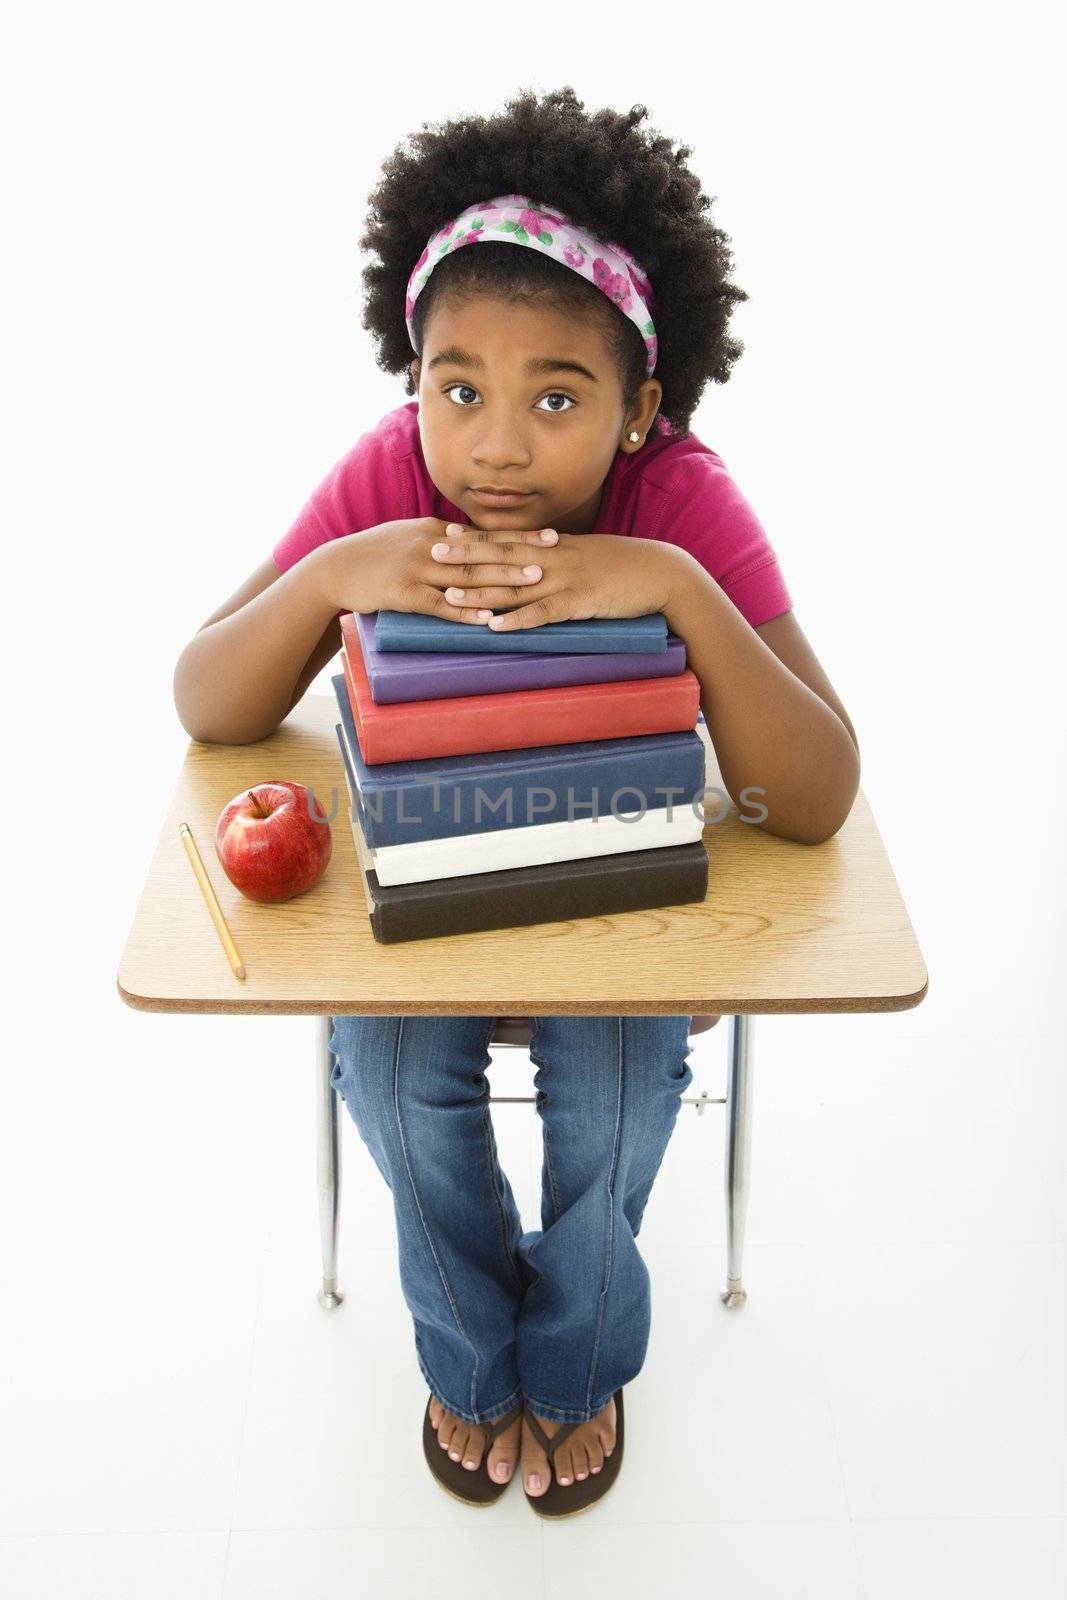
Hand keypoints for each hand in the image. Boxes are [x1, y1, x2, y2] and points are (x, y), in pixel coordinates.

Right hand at [319, 518, 553, 622]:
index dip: (519, 536)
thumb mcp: (408, 536)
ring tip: (531, 583)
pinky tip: (488, 617)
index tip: (550, 537)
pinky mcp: (405, 594)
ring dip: (501, 580)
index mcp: (435, 530)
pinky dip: (466, 610)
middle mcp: (431, 545)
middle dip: (520, 554)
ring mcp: (418, 569)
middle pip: (483, 551)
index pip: (485, 533)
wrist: (336, 569)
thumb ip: (440, 537)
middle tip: (552, 558)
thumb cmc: (374, 554)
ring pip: (467, 577)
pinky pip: (441, 604)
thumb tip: (468, 537)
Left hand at [430, 523, 681, 629]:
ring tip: (448, 594)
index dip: (475, 537)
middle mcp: (554, 558)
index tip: (444, 533)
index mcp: (555, 546)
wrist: (661, 573)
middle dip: (465, 557)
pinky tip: (495, 626)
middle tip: (431, 554)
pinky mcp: (580, 602)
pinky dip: (518, 619)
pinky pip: (543, 612)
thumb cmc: (625, 566)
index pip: (507, 539)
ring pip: (515, 585)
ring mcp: (566, 579)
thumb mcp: (587, 555)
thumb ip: (558, 556)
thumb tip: (534, 561)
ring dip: (481, 591)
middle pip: (501, 556)